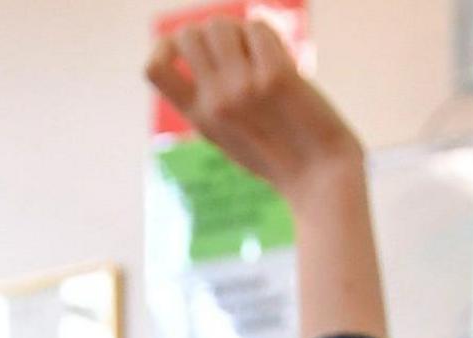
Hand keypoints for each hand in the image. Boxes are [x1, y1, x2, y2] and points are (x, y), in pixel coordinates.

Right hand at [146, 17, 361, 203]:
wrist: (319, 176)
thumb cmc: (275, 153)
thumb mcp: (225, 133)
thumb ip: (207, 98)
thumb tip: (196, 43)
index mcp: (197, 116)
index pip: (153, 68)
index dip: (165, 47)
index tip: (186, 51)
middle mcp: (215, 101)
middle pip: (188, 35)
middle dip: (208, 31)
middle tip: (235, 47)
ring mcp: (244, 87)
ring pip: (220, 26)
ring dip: (238, 29)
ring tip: (257, 50)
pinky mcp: (277, 76)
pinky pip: (258, 28)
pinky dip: (267, 33)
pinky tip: (280, 54)